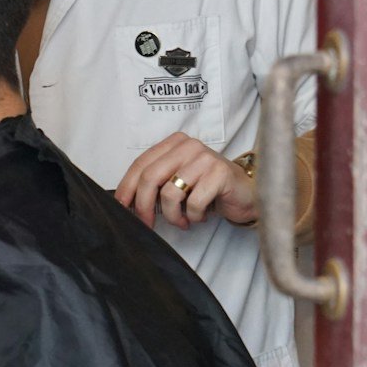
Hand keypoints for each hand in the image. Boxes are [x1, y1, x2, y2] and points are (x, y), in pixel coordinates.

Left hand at [114, 132, 257, 230]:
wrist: (246, 192)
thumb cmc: (208, 188)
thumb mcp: (178, 180)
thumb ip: (156, 183)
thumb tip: (126, 202)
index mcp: (173, 143)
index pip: (140, 164)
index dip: (126, 188)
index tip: (121, 207)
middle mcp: (188, 146)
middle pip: (150, 177)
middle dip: (143, 206)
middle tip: (147, 223)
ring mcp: (204, 158)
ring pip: (170, 193)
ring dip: (172, 215)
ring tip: (182, 220)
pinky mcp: (219, 173)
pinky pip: (193, 203)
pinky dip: (192, 216)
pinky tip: (199, 216)